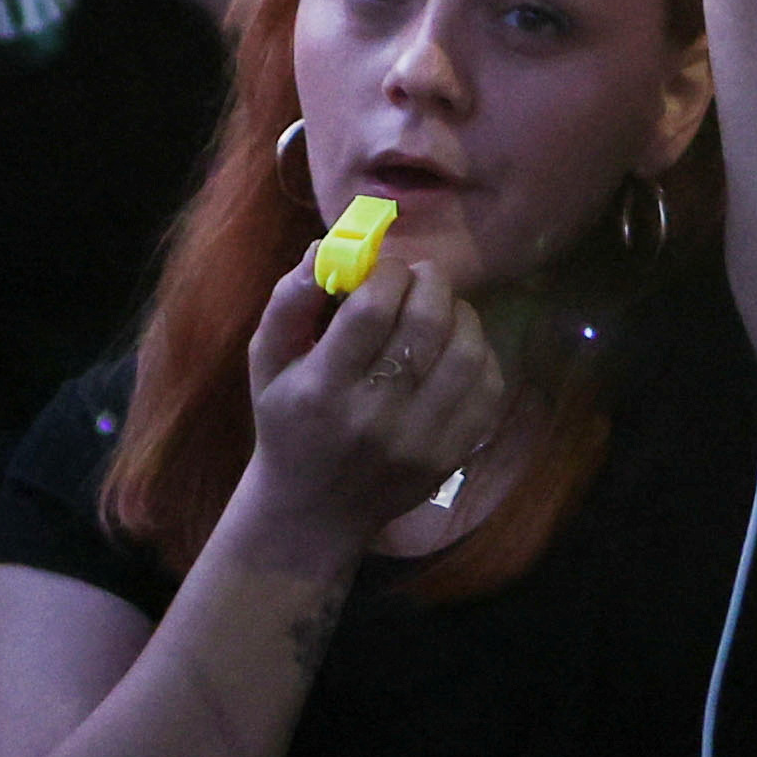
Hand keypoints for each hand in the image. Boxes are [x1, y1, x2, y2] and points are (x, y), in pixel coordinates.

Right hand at [227, 253, 511, 569]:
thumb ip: (289, 301)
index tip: (383, 268)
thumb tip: (323, 248)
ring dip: (460, 314)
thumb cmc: (287, 421)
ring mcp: (419, 441)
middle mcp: (374, 417)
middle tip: (419, 278)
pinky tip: (456, 348)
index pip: (371, 309)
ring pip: (466, 354)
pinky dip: (480, 355)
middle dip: (429, 283)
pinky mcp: (450, 457)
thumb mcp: (268, 361)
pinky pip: (488, 390)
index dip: (386, 272)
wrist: (314, 509)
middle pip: (426, 324)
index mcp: (323, 389)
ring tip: (442, 309)